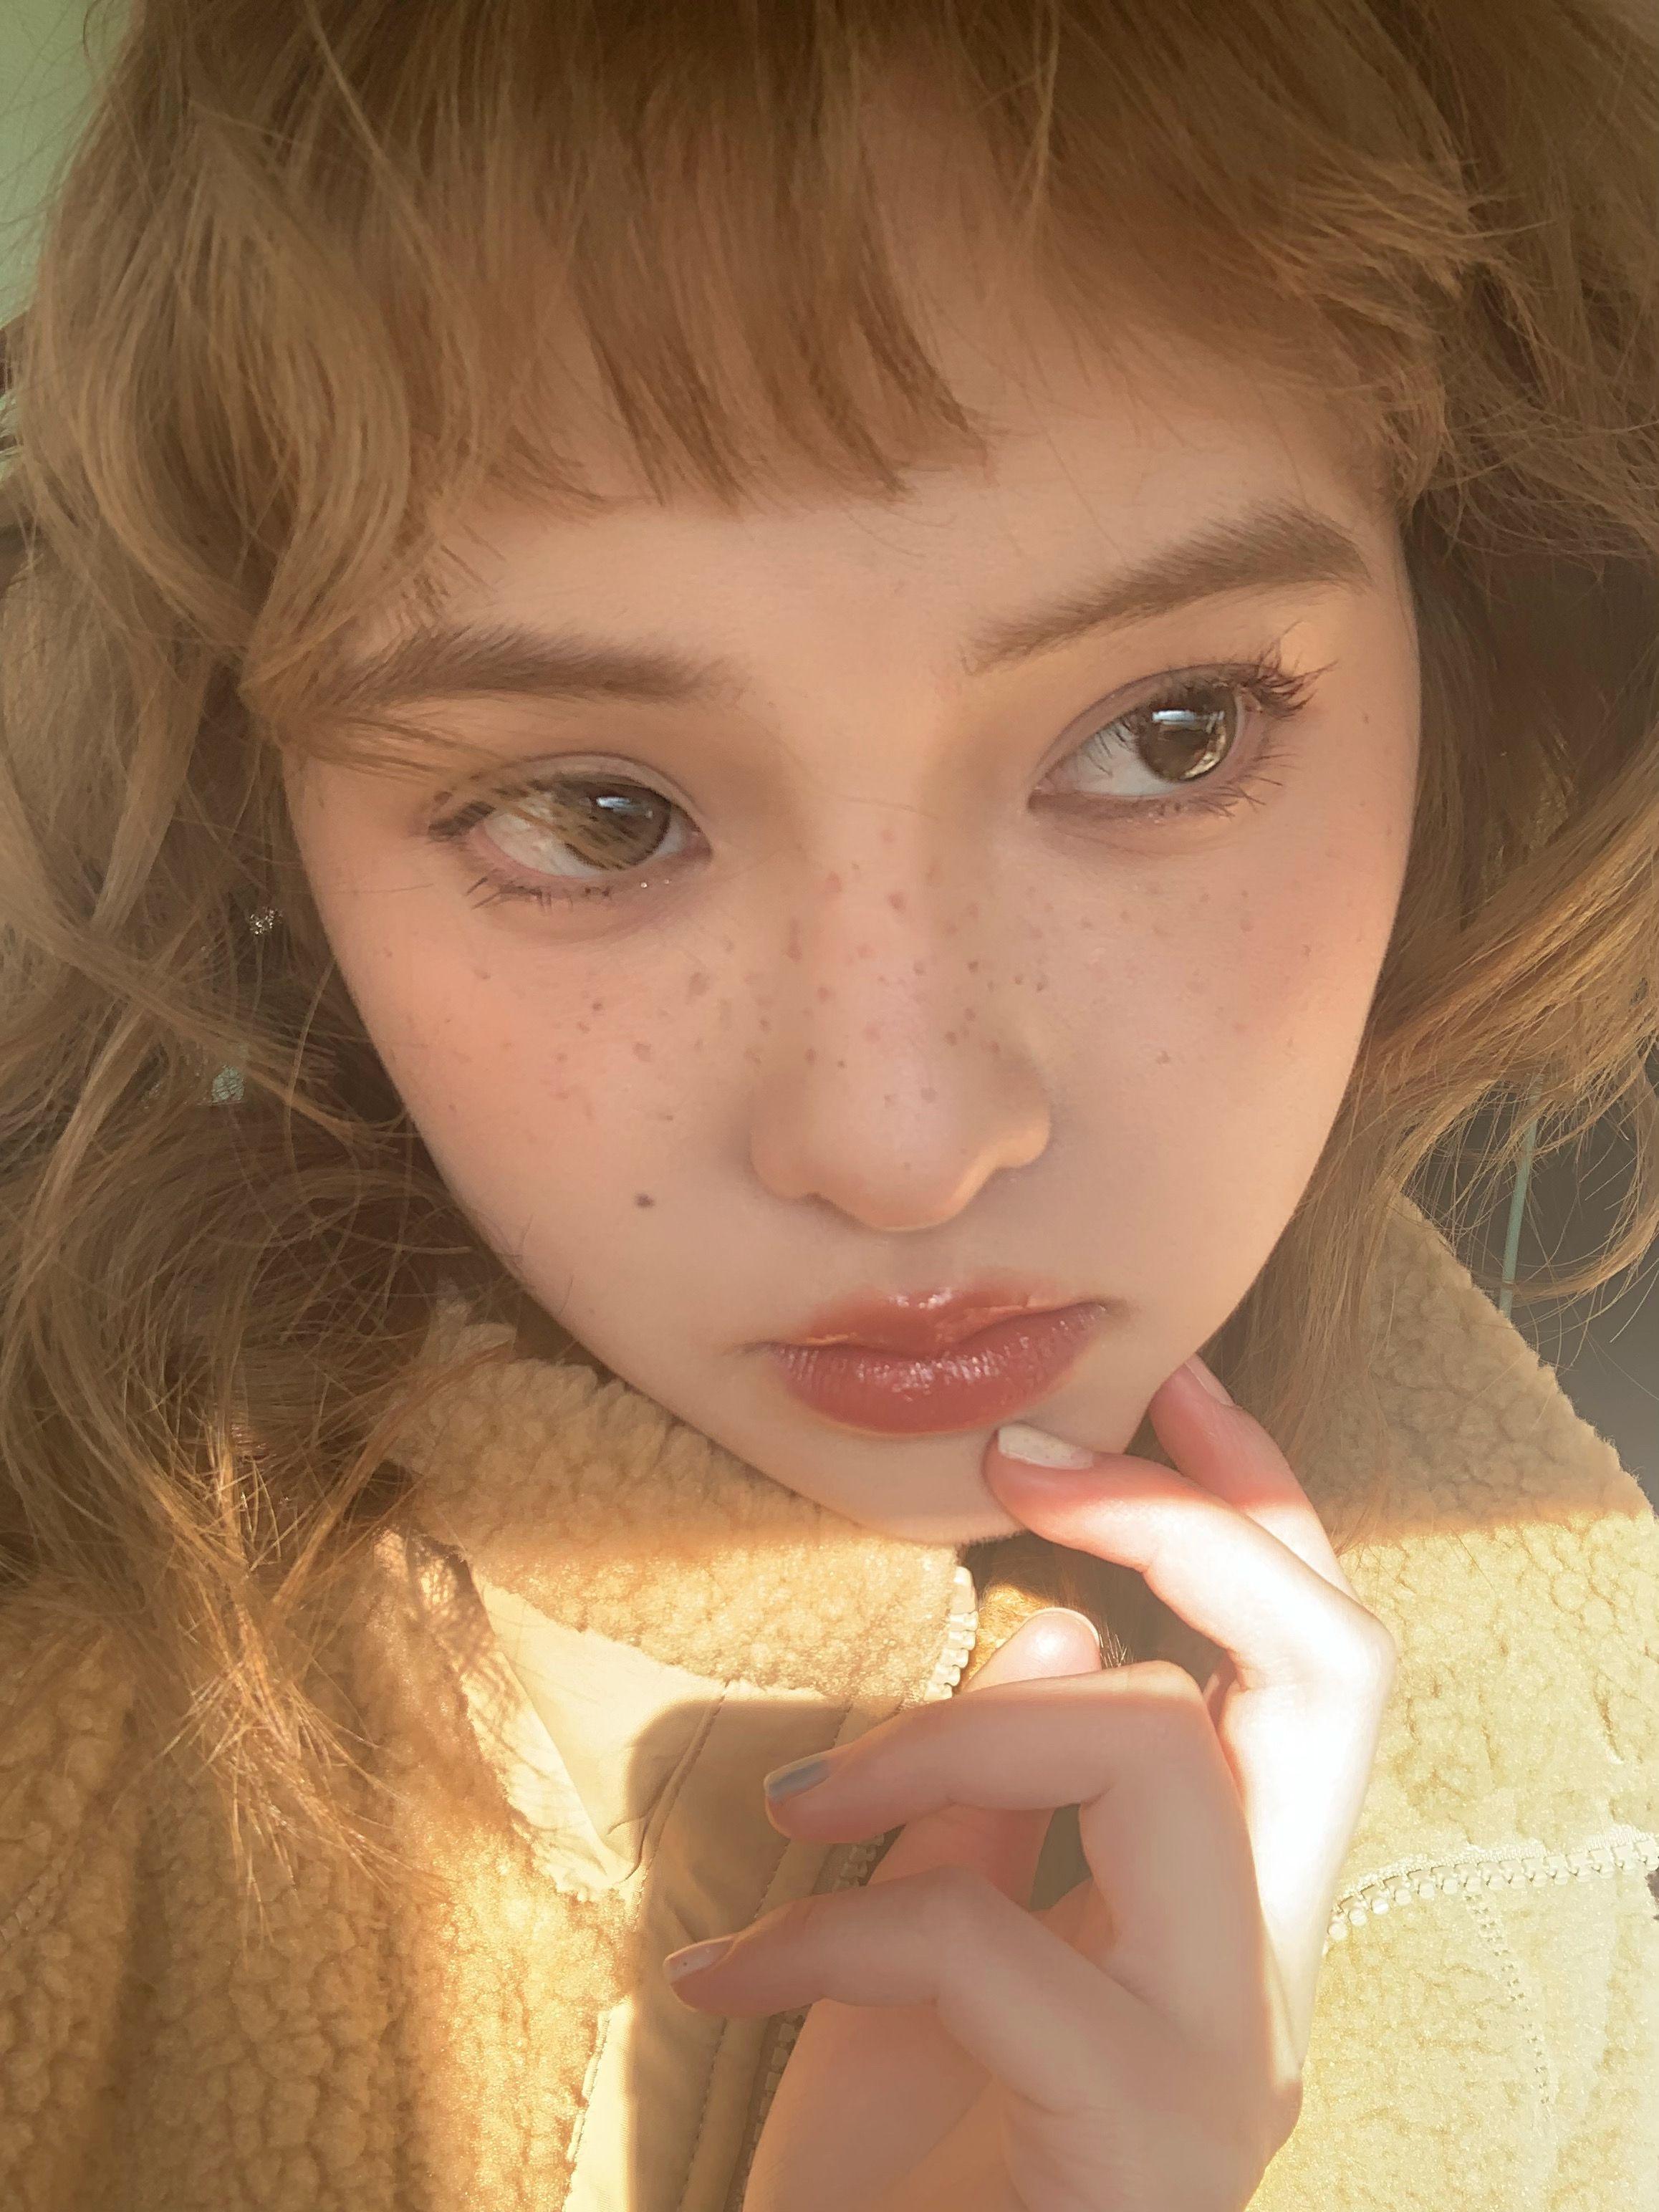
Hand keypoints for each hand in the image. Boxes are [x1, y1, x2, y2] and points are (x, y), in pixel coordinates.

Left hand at [663, 1357, 1396, 2211]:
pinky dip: (832, 1926)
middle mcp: (1263, 1980)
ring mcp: (1222, 2067)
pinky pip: (991, 1942)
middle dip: (1180, 1524)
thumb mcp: (921, 1964)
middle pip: (1330, 1673)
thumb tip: (1060, 1629)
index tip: (1167, 1387)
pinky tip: (723, 1970)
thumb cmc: (894, 2189)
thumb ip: (995, 1807)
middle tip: (1015, 1473)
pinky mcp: (1142, 2145)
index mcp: (1219, 1921)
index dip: (1263, 1510)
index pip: (1315, 1671)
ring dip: (950, 1730)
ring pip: (1162, 1755)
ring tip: (798, 1805)